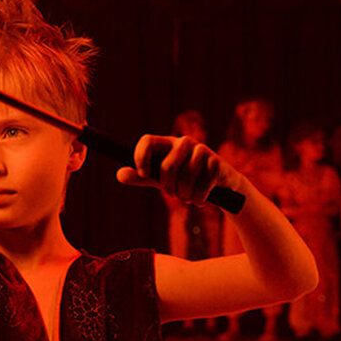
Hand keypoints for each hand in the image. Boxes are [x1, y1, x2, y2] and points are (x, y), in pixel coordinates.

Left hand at [116, 135, 239, 204]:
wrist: (220, 188)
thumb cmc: (184, 181)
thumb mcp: (159, 179)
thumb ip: (140, 177)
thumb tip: (119, 175)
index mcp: (166, 144)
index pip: (147, 141)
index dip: (141, 157)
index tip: (143, 174)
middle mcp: (183, 143)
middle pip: (167, 167)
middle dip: (169, 187)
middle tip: (173, 194)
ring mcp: (201, 151)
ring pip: (185, 178)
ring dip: (185, 195)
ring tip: (188, 197)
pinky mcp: (216, 163)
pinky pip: (201, 186)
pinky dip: (198, 198)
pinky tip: (200, 199)